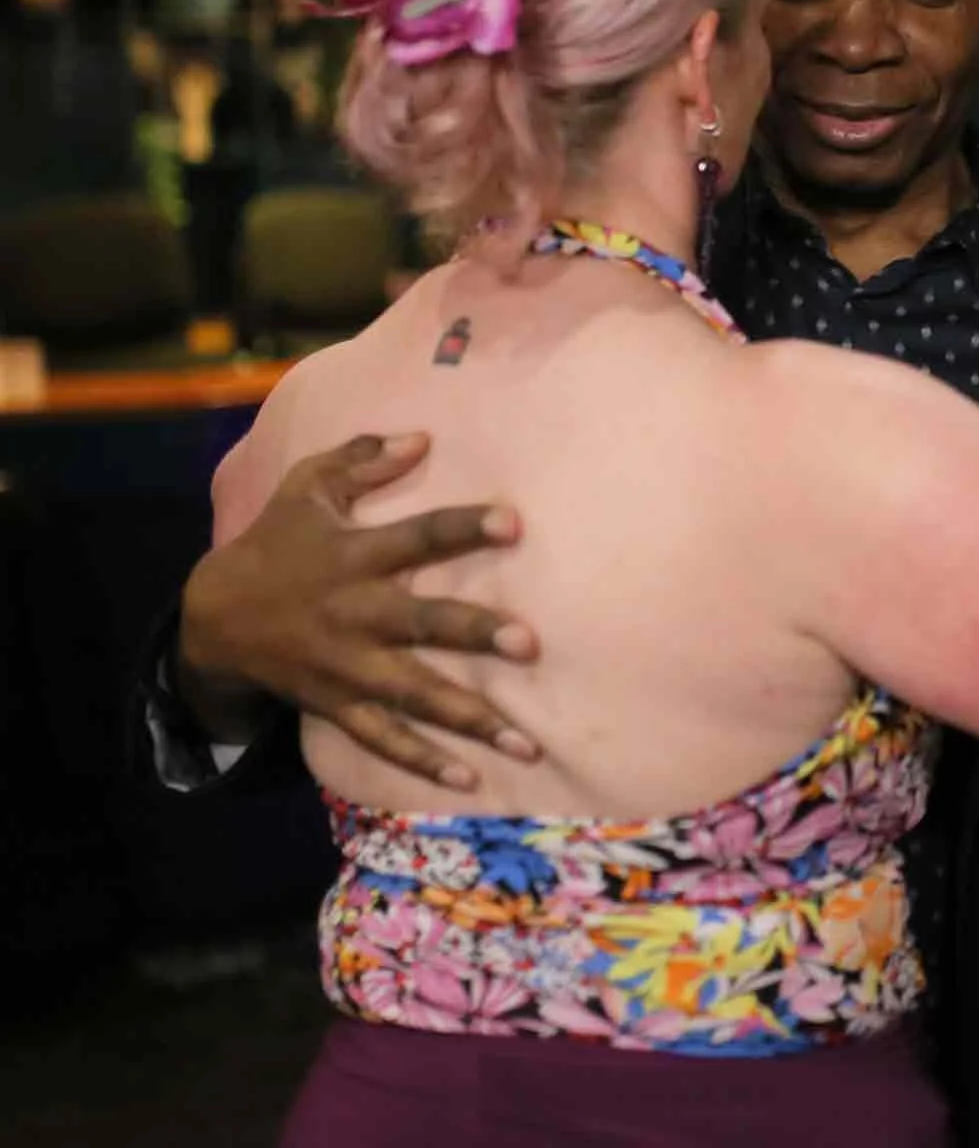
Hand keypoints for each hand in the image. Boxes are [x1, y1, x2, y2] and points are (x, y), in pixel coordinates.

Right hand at [179, 433, 536, 789]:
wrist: (213, 619)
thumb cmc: (276, 542)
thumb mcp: (306, 488)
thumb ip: (361, 457)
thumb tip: (422, 435)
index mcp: (353, 557)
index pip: (417, 538)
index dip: (462, 528)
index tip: (513, 522)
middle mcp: (355, 614)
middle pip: (422, 625)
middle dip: (475, 634)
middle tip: (530, 644)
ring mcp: (348, 668)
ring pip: (414, 696)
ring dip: (471, 719)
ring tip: (527, 742)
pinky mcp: (338, 706)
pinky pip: (384, 740)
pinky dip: (423, 762)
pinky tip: (470, 779)